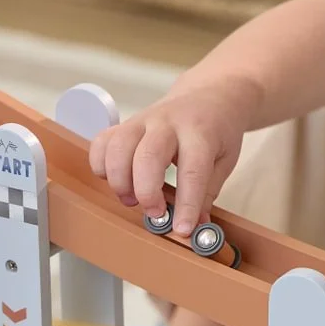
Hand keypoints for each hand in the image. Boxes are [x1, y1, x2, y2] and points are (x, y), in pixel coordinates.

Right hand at [88, 77, 257, 236]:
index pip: (192, 171)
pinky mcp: (125, 124)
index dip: (186, 204)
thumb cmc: (216, 130)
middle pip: (148, 155)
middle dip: (146, 191)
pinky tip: (113, 180)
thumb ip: (207, 193)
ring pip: (119, 146)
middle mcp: (168, 123)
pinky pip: (102, 141)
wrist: (208, 95)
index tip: (183, 230)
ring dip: (120, 180)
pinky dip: (100, 164)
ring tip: (131, 200)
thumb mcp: (224, 161)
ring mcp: (143, 121)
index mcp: (200, 133)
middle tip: (154, 213)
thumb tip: (195, 227)